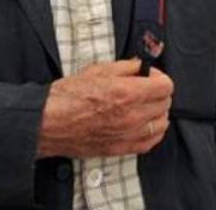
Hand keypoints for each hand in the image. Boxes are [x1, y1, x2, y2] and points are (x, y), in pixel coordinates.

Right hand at [36, 58, 173, 158]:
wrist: (49, 122)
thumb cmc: (68, 96)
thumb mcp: (99, 70)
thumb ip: (127, 67)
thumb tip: (142, 67)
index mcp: (128, 93)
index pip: (166, 86)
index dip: (159, 78)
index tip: (151, 77)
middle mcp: (132, 116)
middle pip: (165, 104)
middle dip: (157, 93)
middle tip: (145, 89)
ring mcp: (127, 134)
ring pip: (161, 124)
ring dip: (157, 113)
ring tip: (144, 106)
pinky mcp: (120, 148)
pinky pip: (150, 143)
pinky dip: (152, 132)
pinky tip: (144, 124)